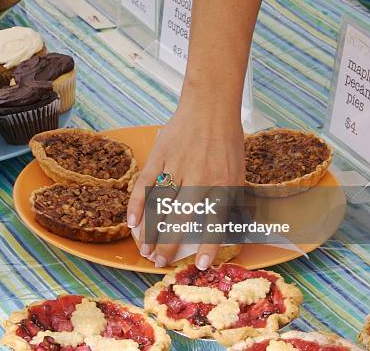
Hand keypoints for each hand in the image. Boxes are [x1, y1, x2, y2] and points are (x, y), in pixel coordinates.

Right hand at [127, 103, 244, 268]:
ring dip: (152, 231)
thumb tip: (229, 228)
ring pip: (161, 206)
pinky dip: (136, 204)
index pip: (214, 221)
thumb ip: (231, 199)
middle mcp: (198, 178)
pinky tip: (131, 222)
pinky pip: (144, 185)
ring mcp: (176, 167)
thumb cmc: (226, 141)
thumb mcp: (238, 171)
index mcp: (222, 183)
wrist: (210, 106)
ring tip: (145, 250)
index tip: (201, 264)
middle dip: (170, 245)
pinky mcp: (160, 157)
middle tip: (159, 262)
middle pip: (181, 219)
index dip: (208, 245)